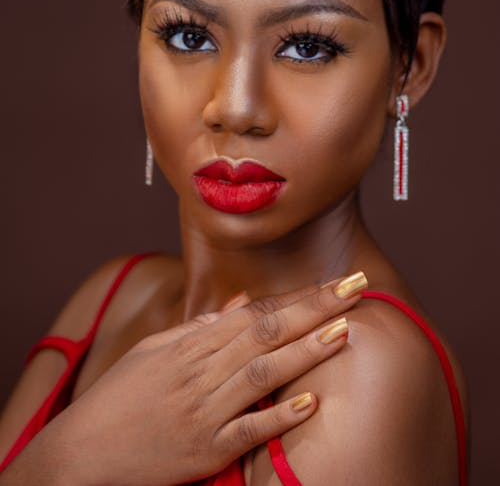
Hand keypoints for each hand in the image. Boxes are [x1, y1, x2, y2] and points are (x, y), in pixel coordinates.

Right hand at [57, 272, 366, 485]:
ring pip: (262, 374)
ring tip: (343, 330)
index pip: (255, 313)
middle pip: (266, 333)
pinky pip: (246, 431)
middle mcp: (201, 372)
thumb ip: (201, 327)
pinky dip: (277, 417)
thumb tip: (242, 302)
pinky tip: (309, 403)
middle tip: (356, 287)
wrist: (82, 452)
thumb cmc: (120, 396)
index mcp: (191, 346)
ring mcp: (204, 411)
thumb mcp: (155, 350)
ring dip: (304, 351)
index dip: (299, 296)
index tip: (336, 281)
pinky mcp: (203, 450)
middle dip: (315, 307)